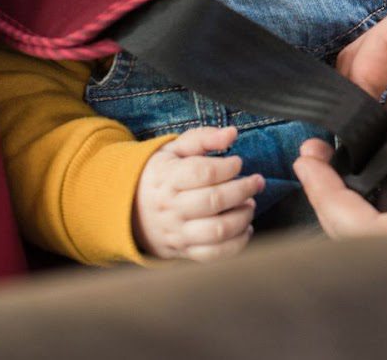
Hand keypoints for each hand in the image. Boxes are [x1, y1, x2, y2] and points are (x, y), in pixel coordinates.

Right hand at [133, 126, 264, 261]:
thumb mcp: (174, 150)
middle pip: (214, 201)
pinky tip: (245, 227)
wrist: (129, 209)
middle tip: (257, 182)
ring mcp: (177, 232)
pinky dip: (238, 243)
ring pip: (217, 230)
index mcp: (166, 179)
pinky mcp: (184, 251)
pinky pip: (215, 254)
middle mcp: (170, 208)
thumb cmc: (161, 174)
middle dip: (243, 189)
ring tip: (250, 203)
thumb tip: (231, 133)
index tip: (237, 162)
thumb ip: (203, 138)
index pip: (202, 173)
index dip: (227, 167)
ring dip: (243, 216)